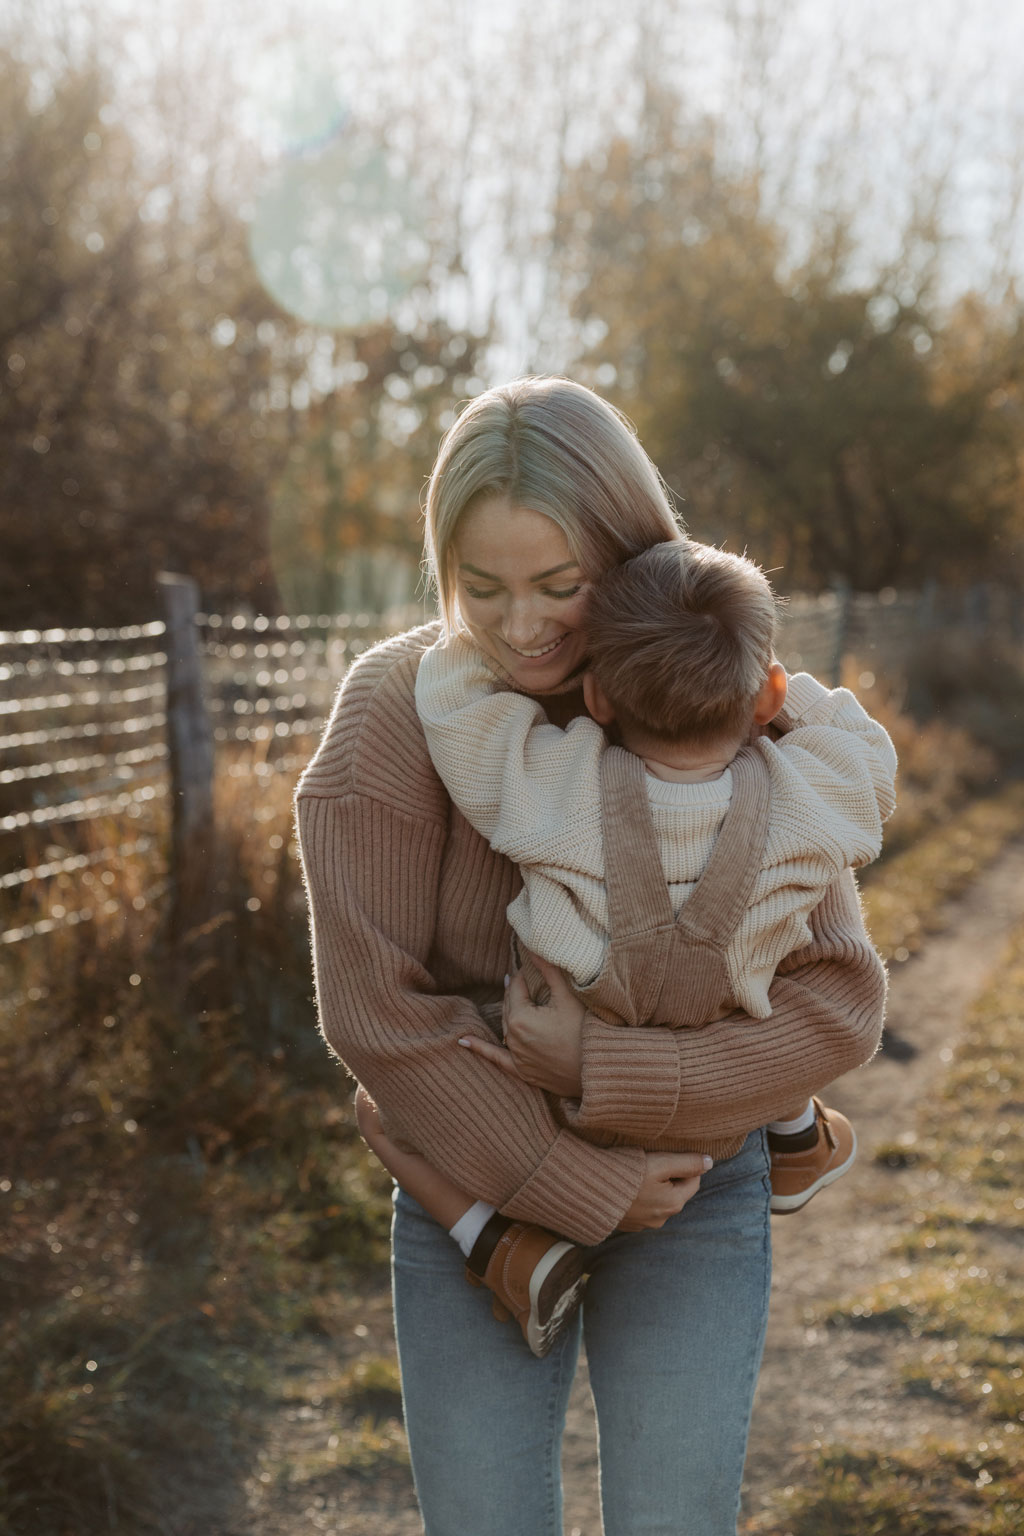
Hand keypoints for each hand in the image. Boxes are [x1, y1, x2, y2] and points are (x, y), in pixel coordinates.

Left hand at [458, 954, 584, 1096]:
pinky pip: (497, 1059)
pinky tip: (463, 1041)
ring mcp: (517, 1057)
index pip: (516, 988)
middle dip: (516, 992)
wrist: (599, 1070)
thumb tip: (534, 947)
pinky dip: (480, 1049)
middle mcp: (513, 1038)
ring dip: (508, 1012)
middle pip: (510, 1007)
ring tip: (510, 997)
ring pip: (506, 1028)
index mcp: (520, 1018)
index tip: (529, 965)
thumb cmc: (587, 1031)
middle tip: (523, 979)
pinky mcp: (523, 1072)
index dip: (523, 975)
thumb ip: (549, 971)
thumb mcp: (568, 997)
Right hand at [617, 1152, 711, 1231]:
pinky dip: (640, 1196)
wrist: (587, 1192)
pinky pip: (643, 1207)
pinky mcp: (628, 1224)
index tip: (669, 1152)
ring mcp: (643, 1224)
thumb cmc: (625, 1174)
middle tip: (652, 1160)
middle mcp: (662, 1219)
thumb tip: (710, 1162)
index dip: (685, 1163)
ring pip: (659, 1200)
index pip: (693, 1180)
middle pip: (676, 1191)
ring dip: (654, 1186)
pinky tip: (628, 1186)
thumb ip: (686, 1162)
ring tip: (638, 1172)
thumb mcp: (659, 1163)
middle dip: (670, 1175)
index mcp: (673, 1203)